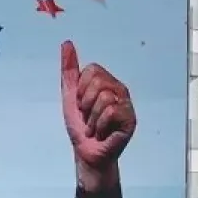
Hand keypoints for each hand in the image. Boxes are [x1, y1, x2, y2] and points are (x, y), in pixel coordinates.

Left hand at [61, 40, 135, 193]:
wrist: (85, 153)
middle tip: (88, 117)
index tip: (81, 104)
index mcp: (106, 82)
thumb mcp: (70, 95)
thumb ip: (69, 69)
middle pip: (97, 82)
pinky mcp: (130, 119)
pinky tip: (103, 133)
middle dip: (85, 103)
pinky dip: (100, 125)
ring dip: (92, 118)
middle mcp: (119, 90)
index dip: (80, 89)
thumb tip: (67, 43)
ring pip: (104, 97)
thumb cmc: (80, 127)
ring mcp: (126, 104)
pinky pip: (111, 111)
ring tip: (95, 127)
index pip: (92, 70)